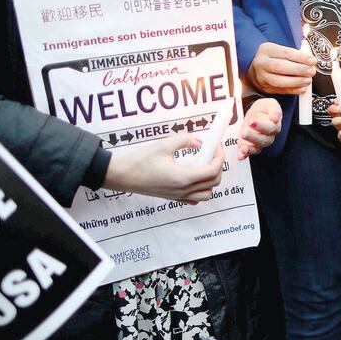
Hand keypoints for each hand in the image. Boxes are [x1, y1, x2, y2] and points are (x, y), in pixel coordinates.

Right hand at [102, 134, 223, 203]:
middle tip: (211, 152)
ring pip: (206, 194)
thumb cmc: (139, 161)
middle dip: (217, 166)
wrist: (122, 175)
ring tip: (202, 164)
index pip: (213, 170)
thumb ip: (185, 140)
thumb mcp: (163, 145)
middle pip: (213, 183)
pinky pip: (194, 199)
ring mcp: (178, 196)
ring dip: (210, 180)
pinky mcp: (172, 198)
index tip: (216, 146)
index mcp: (183, 178)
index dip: (219, 157)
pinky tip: (193, 176)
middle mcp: (183, 190)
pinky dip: (200, 189)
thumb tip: (198, 142)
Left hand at [237, 98, 281, 158]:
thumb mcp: (270, 104)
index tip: (252, 121)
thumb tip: (275, 118)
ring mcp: (258, 142)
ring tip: (243, 148)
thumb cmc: (264, 109)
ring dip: (250, 149)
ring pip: (257, 148)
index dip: (261, 126)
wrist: (256, 113)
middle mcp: (268, 136)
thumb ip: (274, 109)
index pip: (270, 128)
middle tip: (244, 133)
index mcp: (274, 126)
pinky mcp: (250, 145)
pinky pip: (248, 152)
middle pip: (264, 140)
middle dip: (253, 137)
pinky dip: (244, 155)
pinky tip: (240, 156)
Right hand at [246, 42, 315, 95]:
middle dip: (298, 70)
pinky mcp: (265, 88)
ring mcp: (262, 77)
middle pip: (280, 66)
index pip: (285, 53)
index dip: (300, 57)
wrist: (255, 68)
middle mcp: (262, 63)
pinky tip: (302, 89)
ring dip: (295, 82)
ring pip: (278, 81)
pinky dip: (292, 90)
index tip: (312, 61)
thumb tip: (310, 60)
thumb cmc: (272, 58)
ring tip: (308, 80)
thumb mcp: (279, 50)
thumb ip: (294, 54)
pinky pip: (280, 90)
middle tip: (311, 71)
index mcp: (267, 49)